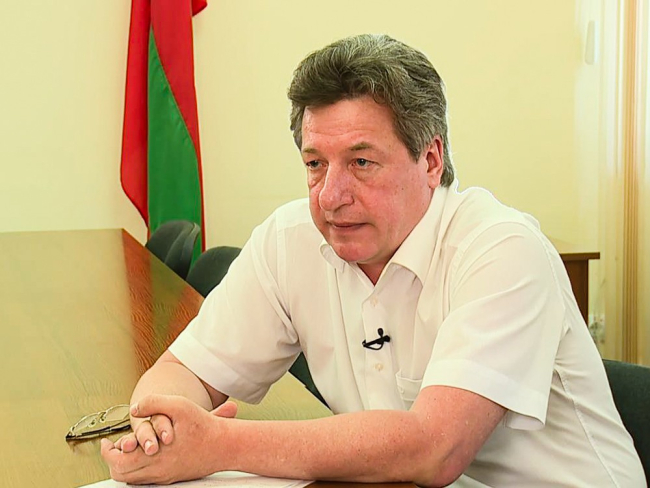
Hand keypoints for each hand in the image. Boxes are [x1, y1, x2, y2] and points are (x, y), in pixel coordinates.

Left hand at [101, 395, 237, 483]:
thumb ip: (154, 403)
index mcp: (156, 456)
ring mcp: (165, 476)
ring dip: (124, 465)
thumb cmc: (204, 425)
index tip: (107, 441)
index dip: (107, 452)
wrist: (225, 445)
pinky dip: (137, 469)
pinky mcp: (172, 478)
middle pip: (121, 474)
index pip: (118, 462)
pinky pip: (145, 480)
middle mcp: (158, 471)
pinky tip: (144, 455)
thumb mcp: (179, 405)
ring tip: (127, 449)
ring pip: (132, 479)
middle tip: (113, 446)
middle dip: (113, 460)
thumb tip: (134, 409)